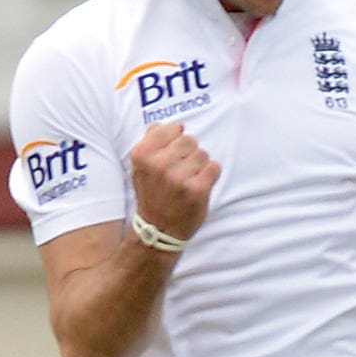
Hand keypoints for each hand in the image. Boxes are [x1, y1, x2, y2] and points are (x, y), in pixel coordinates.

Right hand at [131, 122, 220, 243]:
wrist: (158, 230)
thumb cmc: (153, 194)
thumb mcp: (141, 167)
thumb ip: (152, 142)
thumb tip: (173, 125)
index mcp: (142, 154)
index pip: (172, 129)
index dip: (176, 142)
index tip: (171, 156)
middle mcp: (159, 164)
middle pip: (190, 140)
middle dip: (189, 154)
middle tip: (180, 173)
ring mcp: (178, 178)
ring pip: (203, 154)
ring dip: (199, 166)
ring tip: (187, 182)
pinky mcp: (197, 190)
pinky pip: (214, 167)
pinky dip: (210, 176)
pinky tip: (198, 187)